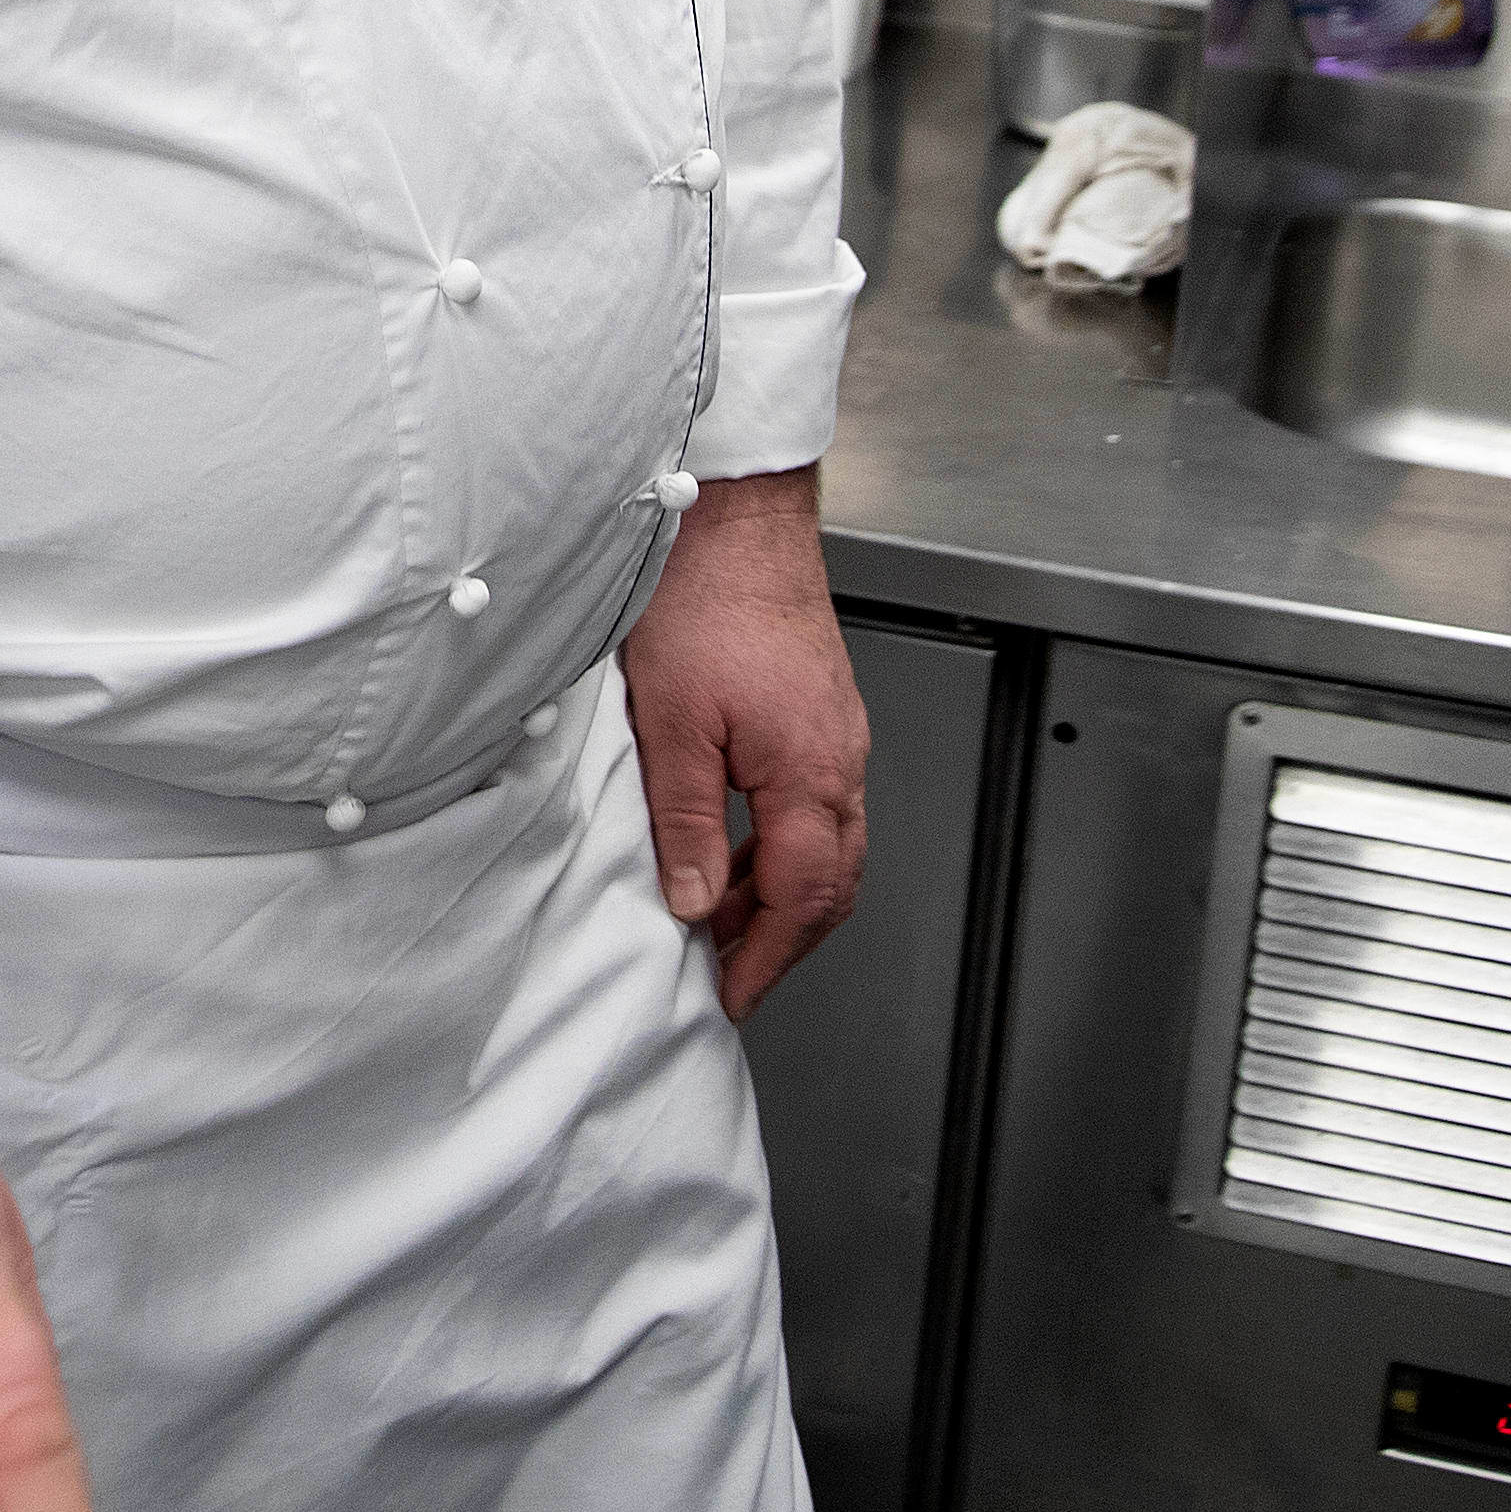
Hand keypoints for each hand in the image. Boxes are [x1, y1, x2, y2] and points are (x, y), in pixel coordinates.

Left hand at [624, 466, 868, 1015]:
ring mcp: (837, 736)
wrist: (735, 517)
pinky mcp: (821, 714)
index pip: (803, 898)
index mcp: (809, 772)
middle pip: (832, 883)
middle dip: (782, 940)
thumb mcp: (670, 722)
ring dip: (778, 894)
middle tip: (730, 975)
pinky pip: (815, 806)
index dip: (766, 957)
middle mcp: (840, 759)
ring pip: (828, 846)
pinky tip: (730, 849)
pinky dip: (779, 847)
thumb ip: (685, 822)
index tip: (733, 994)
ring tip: (717, 919)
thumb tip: (693, 903)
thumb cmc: (703, 597)